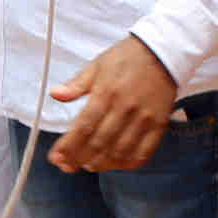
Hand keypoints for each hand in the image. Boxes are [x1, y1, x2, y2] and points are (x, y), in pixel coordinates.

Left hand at [48, 35, 176, 171]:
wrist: (162, 52)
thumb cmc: (127, 58)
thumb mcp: (97, 65)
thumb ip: (76, 84)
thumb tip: (55, 94)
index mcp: (106, 92)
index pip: (83, 127)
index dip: (68, 146)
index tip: (56, 157)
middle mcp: (125, 108)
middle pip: (99, 143)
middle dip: (79, 159)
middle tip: (68, 165)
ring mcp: (144, 119)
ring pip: (119, 151)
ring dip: (101, 164)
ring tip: (88, 165)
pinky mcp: (159, 125)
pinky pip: (143, 152)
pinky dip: (127, 164)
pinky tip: (115, 164)